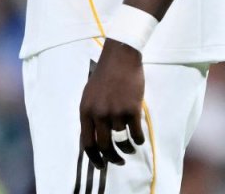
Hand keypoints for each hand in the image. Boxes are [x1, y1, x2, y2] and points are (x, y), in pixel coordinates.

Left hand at [79, 40, 146, 168]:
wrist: (120, 58)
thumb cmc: (104, 76)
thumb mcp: (89, 96)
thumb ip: (90, 116)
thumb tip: (94, 139)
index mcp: (85, 111)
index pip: (87, 142)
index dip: (94, 157)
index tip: (100, 165)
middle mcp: (98, 114)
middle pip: (105, 146)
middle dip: (112, 159)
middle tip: (118, 162)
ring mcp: (115, 112)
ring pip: (122, 141)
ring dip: (128, 149)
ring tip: (130, 149)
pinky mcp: (132, 110)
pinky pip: (136, 134)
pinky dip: (138, 140)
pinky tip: (139, 139)